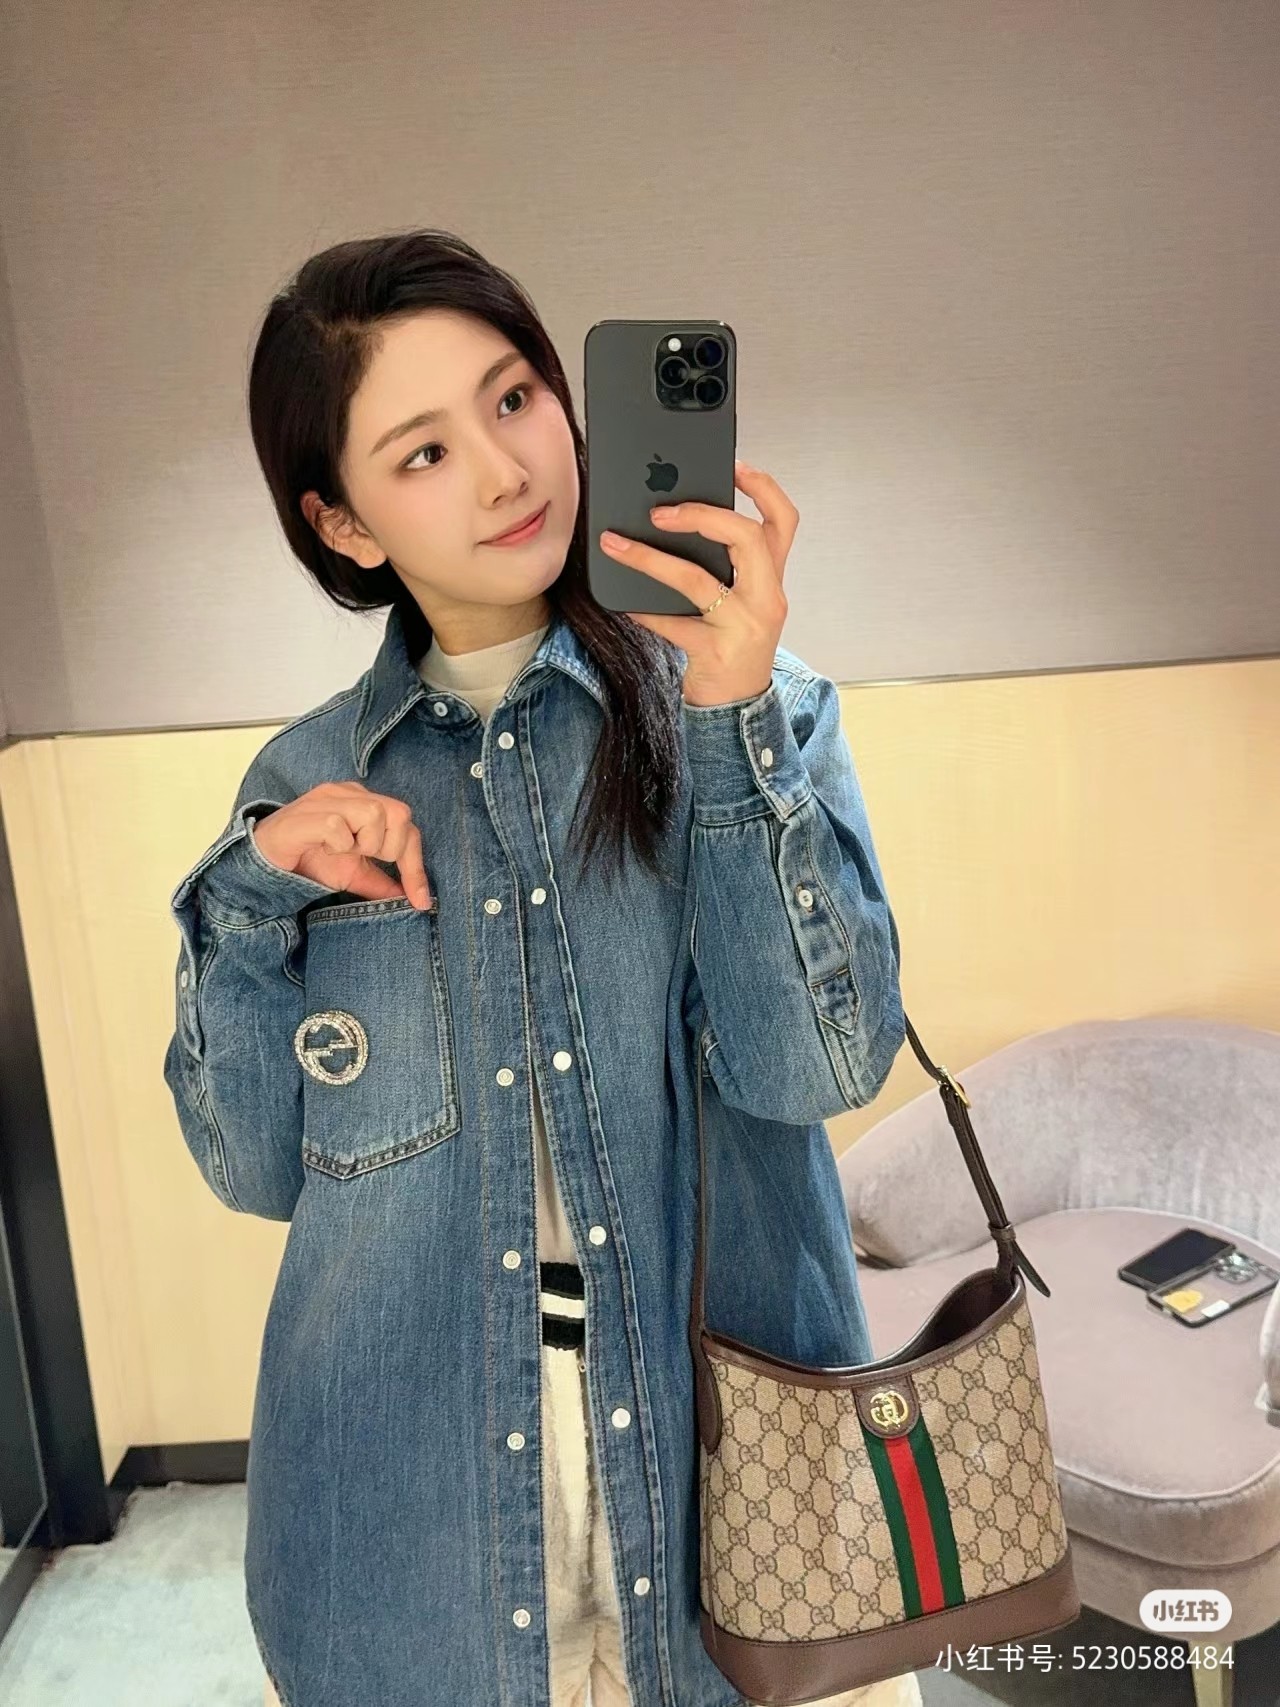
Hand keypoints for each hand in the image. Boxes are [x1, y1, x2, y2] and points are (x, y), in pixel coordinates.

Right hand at [252, 782, 431, 908]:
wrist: (266, 861)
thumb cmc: (309, 860)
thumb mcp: (354, 874)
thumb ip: (382, 882)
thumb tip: (414, 899)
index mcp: (364, 802)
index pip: (407, 825)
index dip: (416, 865)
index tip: (419, 900)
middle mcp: (349, 793)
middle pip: (399, 813)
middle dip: (389, 849)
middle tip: (363, 858)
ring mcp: (326, 798)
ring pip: (373, 813)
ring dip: (364, 844)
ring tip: (341, 852)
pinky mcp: (306, 814)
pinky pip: (338, 826)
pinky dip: (338, 845)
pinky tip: (324, 849)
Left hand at [601, 459, 796, 706]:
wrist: (737, 705)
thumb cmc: (731, 645)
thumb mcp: (740, 602)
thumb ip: (725, 567)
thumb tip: (672, 521)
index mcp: (772, 579)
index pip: (783, 521)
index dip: (762, 487)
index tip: (733, 464)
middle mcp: (766, 599)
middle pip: (747, 538)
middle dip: (703, 516)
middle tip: (660, 511)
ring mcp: (744, 627)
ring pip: (698, 580)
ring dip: (651, 559)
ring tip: (616, 544)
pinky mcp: (717, 653)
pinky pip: (674, 624)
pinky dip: (646, 610)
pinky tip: (625, 604)